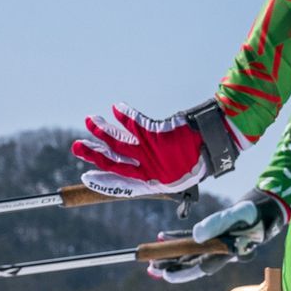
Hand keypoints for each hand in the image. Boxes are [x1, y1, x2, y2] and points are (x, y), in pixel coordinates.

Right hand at [71, 99, 242, 197]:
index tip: (86, 178)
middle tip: (75, 147)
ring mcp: (153, 152)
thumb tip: (143, 171)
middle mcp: (150, 168)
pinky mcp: (158, 135)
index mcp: (153, 181)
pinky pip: (136, 123)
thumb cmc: (199, 159)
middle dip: (94, 155)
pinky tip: (116, 107)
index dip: (103, 182)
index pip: (122, 184)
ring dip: (103, 131)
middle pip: (115, 162)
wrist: (215, 144)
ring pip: (121, 142)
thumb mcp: (178, 173)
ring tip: (90, 120)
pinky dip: (125, 115)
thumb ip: (157, 172)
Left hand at [147, 190, 290, 282]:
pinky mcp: (213, 236)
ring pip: (190, 253)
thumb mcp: (239, 214)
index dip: (184, 272)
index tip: (166, 275)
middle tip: (151, 268)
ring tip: (151, 261)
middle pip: (192, 263)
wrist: (266, 209)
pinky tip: (162, 236)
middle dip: (172, 267)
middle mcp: (219, 252)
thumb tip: (195, 235)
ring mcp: (216, 245)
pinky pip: (192, 239)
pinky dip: (178, 238)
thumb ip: (218, 223)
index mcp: (226, 252)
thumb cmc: (255, 213)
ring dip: (172, 256)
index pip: (202, 266)